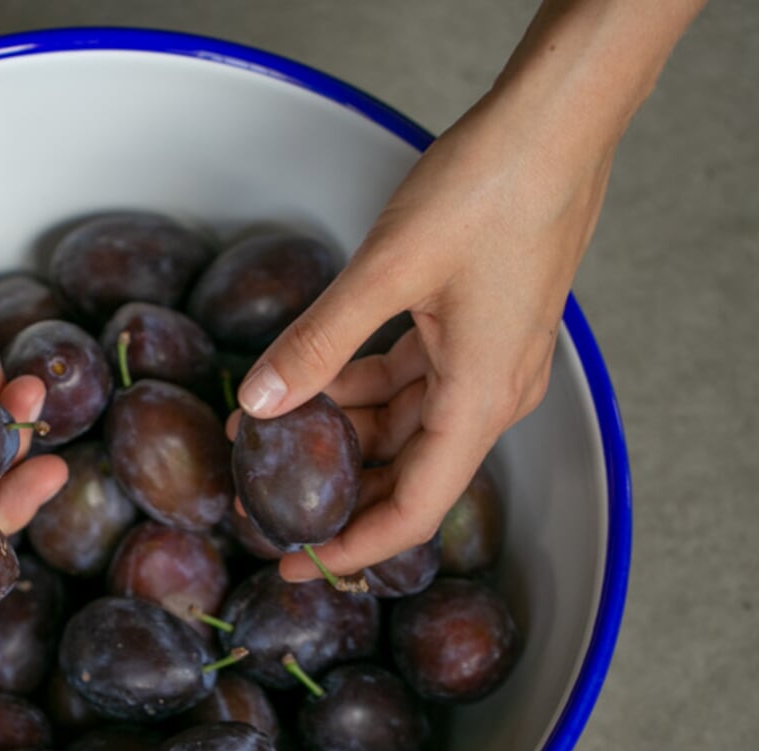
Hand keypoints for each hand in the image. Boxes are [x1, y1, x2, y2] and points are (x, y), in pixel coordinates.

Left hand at [236, 86, 614, 583]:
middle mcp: (490, 395)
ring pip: (403, 427)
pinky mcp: (471, 333)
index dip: (352, 546)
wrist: (554, 125)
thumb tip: (260, 403)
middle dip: (335, 490)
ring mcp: (484, 364)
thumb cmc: (491, 190)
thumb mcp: (387, 271)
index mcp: (481, 400)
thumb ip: (319, 343)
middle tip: (261, 499)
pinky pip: (409, 383)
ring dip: (340, 432)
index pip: (415, 509)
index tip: (294, 562)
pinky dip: (359, 387)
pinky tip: (311, 381)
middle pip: (407, 475)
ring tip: (268, 430)